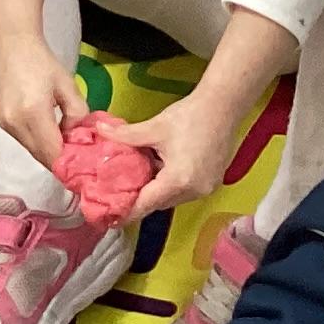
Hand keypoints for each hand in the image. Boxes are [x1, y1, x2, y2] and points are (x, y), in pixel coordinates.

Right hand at [0, 31, 89, 172]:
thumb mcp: (68, 85)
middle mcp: (15, 123)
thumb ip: (78, 114)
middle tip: (79, 155)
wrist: (10, 46)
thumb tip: (76, 135)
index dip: (69, 163)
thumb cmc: (41, 61)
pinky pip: (24, 141)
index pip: (53, 153)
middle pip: (41, 156)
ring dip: (49, 150)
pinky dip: (38, 141)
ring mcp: (5, 124)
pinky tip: (49, 130)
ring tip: (66, 140)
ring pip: (32, 150)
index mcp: (33, 112)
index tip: (85, 165)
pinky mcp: (1, 122)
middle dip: (61, 159)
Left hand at [115, 90, 240, 222]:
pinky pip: (186, 190)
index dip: (128, 212)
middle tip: (119, 192)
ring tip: (138, 177)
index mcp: (178, 180)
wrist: (223, 105)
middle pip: (160, 203)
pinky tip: (160, 168)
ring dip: (157, 190)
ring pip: (173, 197)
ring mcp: (206, 188)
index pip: (147, 204)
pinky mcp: (212, 181)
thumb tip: (99, 129)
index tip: (111, 218)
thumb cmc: (190, 115)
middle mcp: (194, 190)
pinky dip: (171, 184)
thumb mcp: (154, 127)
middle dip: (141, 198)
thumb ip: (125, 135)